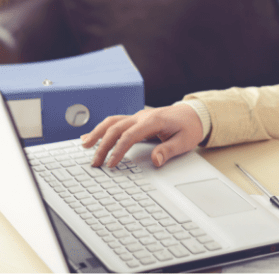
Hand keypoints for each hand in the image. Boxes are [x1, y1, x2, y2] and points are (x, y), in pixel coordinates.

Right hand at [81, 103, 203, 167]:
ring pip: (112, 122)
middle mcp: (142, 116)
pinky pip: (115, 122)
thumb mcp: (184, 141)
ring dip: (97, 133)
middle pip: (116, 128)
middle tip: (95, 162)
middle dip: (103, 145)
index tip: (111, 164)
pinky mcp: (136, 119)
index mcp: (154, 121)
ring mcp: (138, 116)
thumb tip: (155, 160)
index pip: (130, 135)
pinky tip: (91, 136)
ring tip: (84, 145)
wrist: (194, 114)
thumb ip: (169, 150)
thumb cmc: (189, 127)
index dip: (118, 150)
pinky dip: (102, 129)